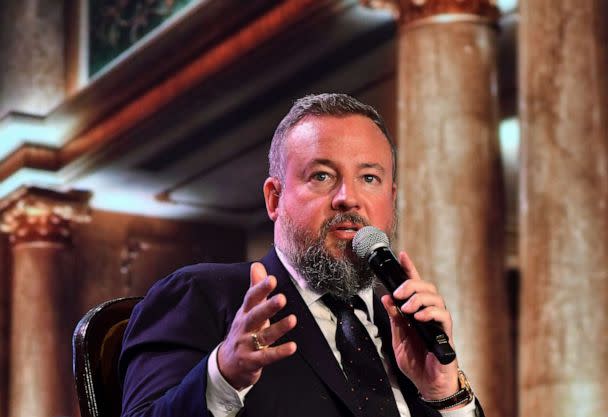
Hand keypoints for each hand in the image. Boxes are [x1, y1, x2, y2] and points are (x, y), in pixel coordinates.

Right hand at [218, 262, 296, 389]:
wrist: (227, 365)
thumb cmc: (243, 332)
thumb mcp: (248, 310)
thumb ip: (255, 288)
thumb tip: (257, 264)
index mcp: (244, 313)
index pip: (251, 299)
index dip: (260, 289)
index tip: (272, 279)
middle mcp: (244, 328)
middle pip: (255, 316)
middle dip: (268, 307)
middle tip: (282, 298)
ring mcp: (247, 345)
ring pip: (263, 336)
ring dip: (278, 329)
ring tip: (293, 320)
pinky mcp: (252, 361)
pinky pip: (266, 357)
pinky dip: (279, 352)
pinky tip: (292, 347)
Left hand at [380, 251, 459, 399]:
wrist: (428, 385)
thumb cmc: (416, 362)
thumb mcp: (398, 338)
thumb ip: (394, 319)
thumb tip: (386, 298)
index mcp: (416, 313)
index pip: (414, 286)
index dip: (409, 269)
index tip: (402, 255)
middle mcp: (430, 314)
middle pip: (426, 287)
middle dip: (411, 285)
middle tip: (398, 293)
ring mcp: (439, 323)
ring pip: (435, 298)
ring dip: (419, 298)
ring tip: (407, 308)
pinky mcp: (446, 334)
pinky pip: (443, 316)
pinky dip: (429, 313)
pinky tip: (418, 317)